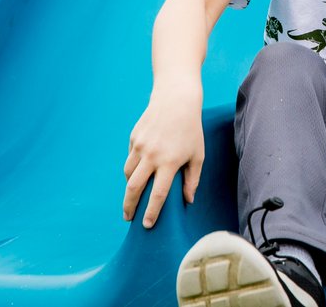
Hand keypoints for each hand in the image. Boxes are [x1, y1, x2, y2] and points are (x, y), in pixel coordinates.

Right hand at [123, 82, 204, 227]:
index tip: (146, 225)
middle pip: (133, 188)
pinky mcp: (133, 139)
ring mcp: (140, 147)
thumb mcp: (198, 154)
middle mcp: (151, 156)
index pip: (157, 194)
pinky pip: (130, 159)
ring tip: (133, 197)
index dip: (151, 212)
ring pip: (128, 174)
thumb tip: (188, 201)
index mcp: (169, 162)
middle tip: (129, 218)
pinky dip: (132, 168)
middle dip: (129, 206)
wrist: (176, 100)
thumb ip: (192, 179)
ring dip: (129, 188)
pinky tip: (139, 171)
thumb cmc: (191, 129)